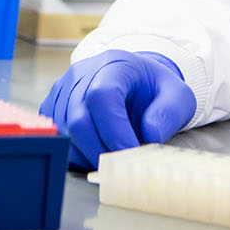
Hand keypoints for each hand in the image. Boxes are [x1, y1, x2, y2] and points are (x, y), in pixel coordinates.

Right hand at [39, 49, 195, 169]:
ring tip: (112, 156)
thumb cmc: (154, 90)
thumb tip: (150, 134)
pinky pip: (56, 136)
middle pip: (79, 119)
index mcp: (115, 65)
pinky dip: (74, 152)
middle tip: (121, 165)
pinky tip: (95, 151)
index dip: (114, 130)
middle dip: (100, 150)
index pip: (103, 96)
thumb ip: (169, 113)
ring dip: (87, 154)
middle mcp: (82, 73)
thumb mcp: (177, 96)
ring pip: (65, 132)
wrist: (135, 82)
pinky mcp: (52, 106)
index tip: (130, 152)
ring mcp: (63, 89)